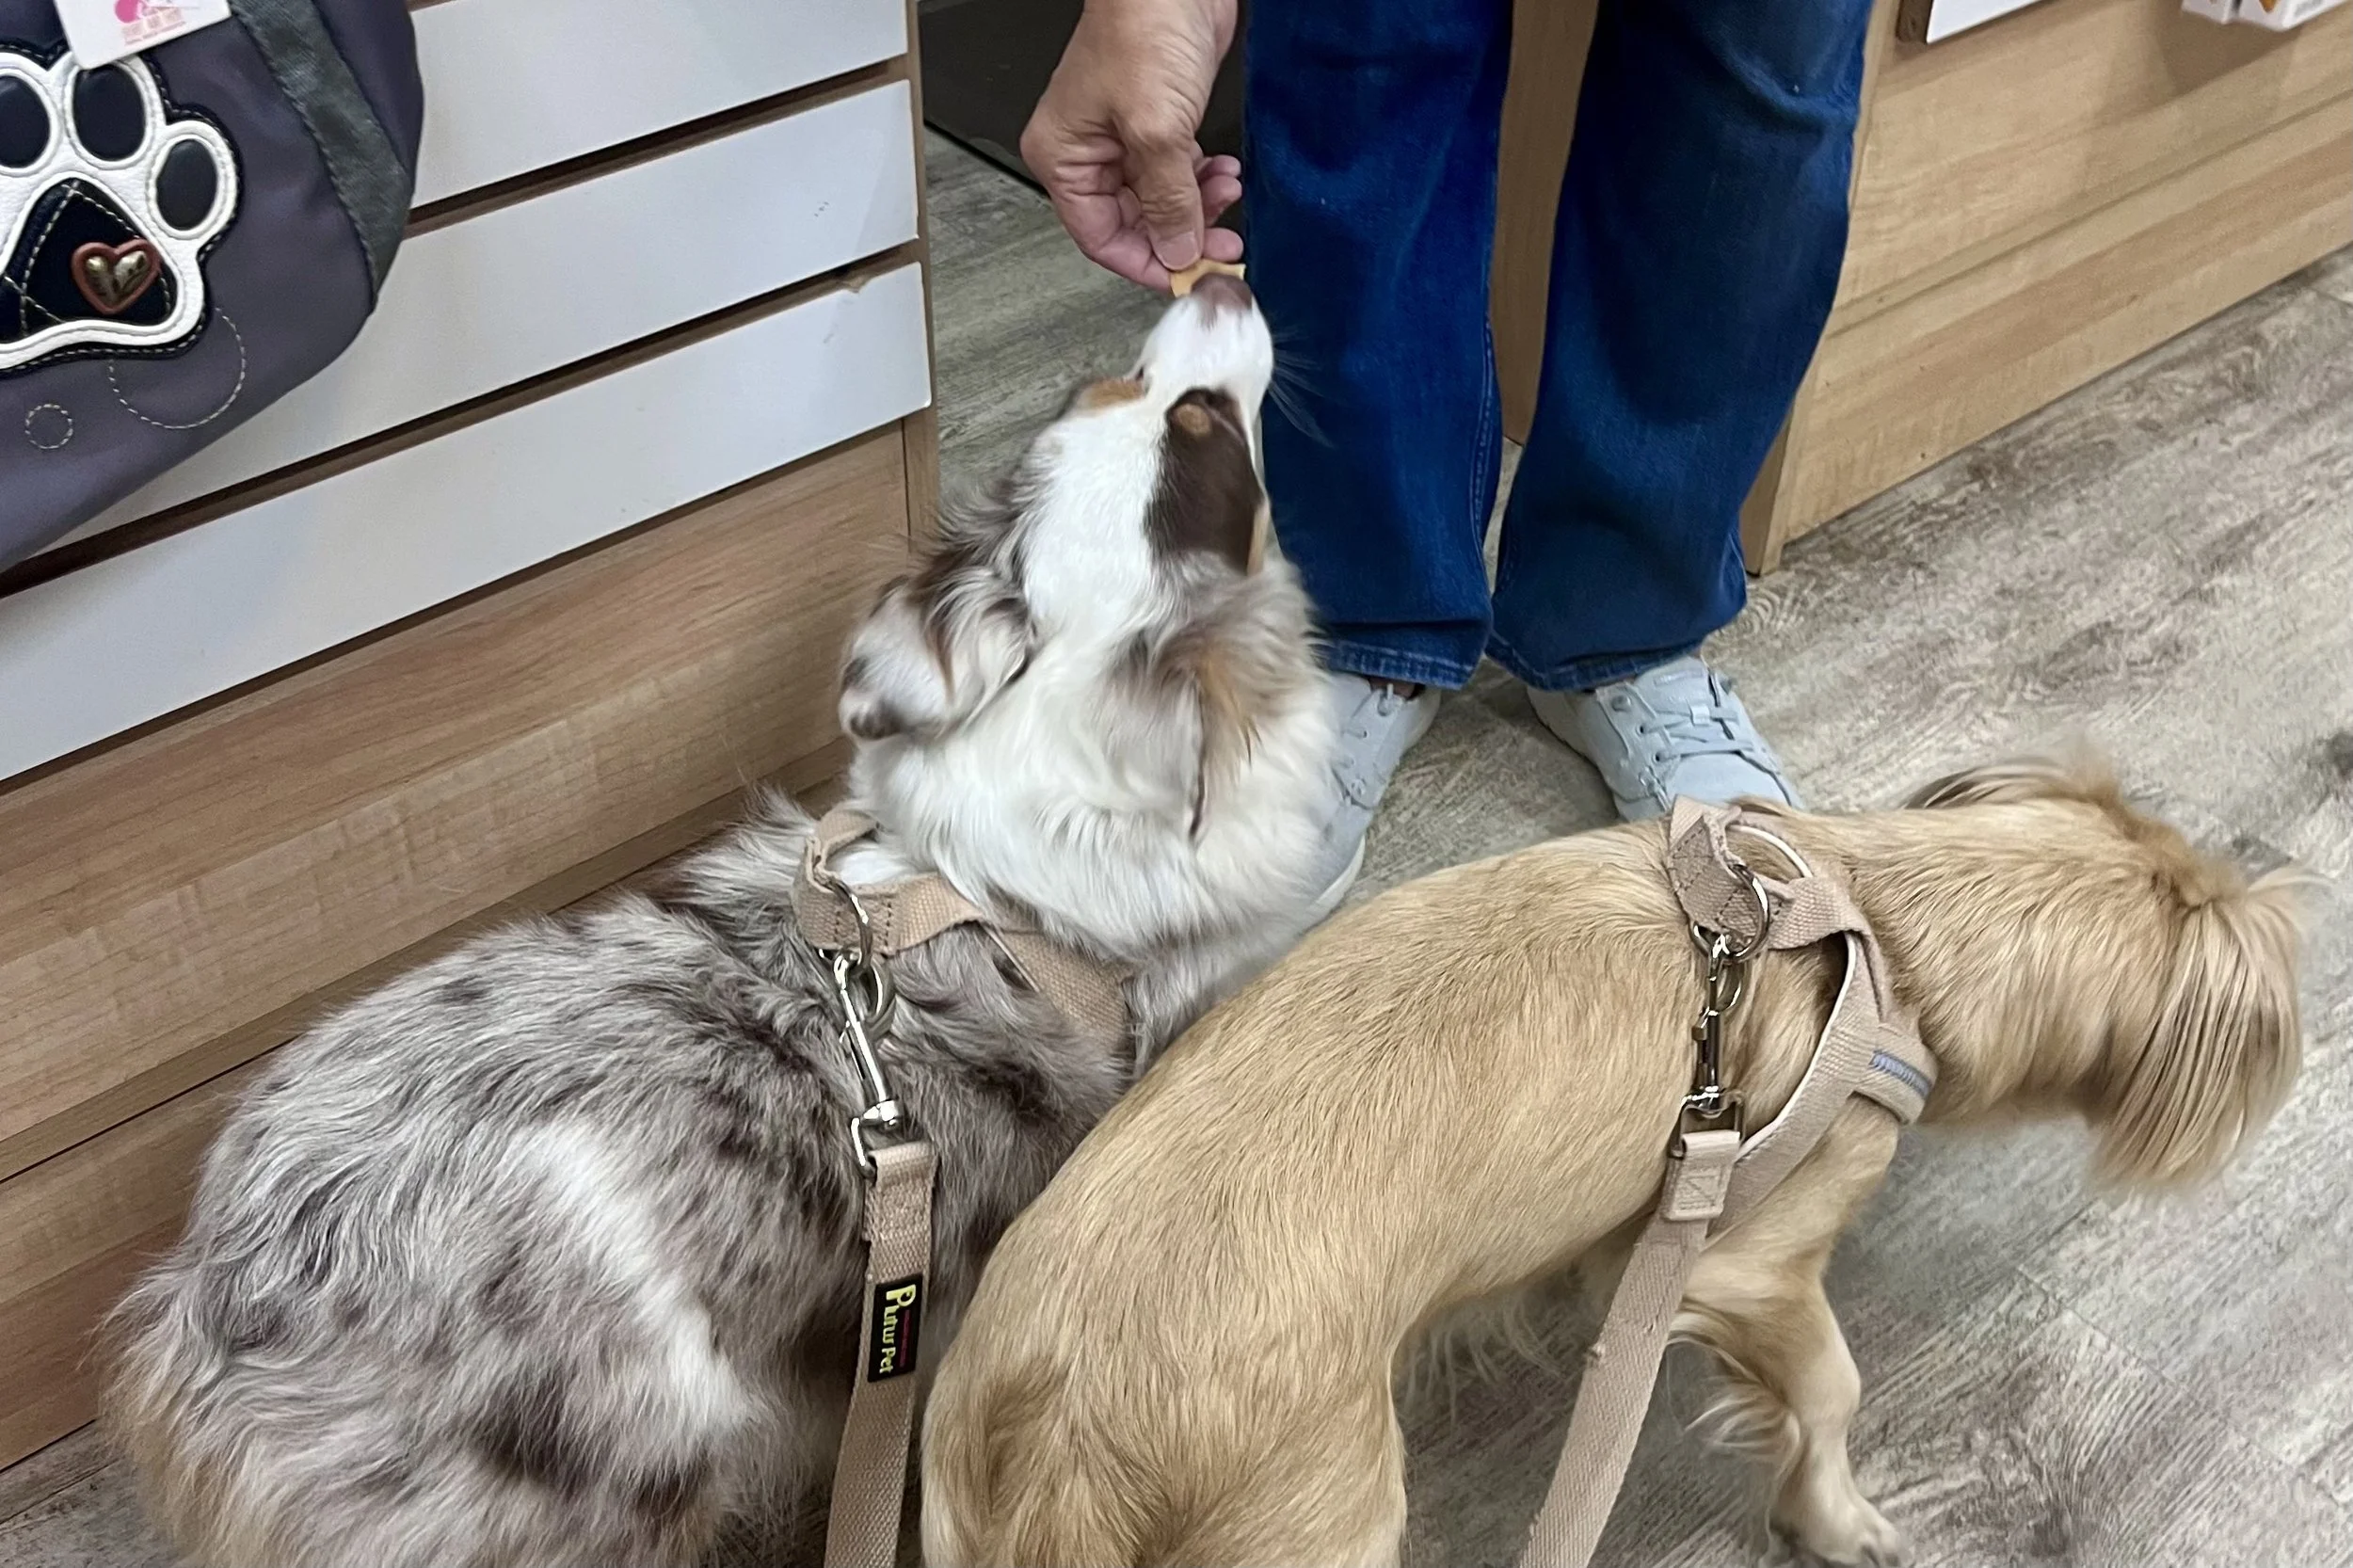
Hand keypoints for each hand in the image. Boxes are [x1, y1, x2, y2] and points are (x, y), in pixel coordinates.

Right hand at [1020, 0, 1244, 291]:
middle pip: (1135, 224)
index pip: (1101, 239)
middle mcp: (1089, 152)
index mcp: (1065, 157)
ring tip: (1226, 193)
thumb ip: (1168, 200)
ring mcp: (1125, 138)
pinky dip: (1205, 179)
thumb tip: (1177, 251)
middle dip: (1182, 233)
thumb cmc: (1143, 27)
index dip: (1147, 263)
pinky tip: (1224, 172)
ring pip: (1163, 200)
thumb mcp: (1157, 131)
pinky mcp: (1158, 122)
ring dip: (1200, 205)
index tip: (1187, 274)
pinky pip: (1180, 172)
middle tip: (1221, 245)